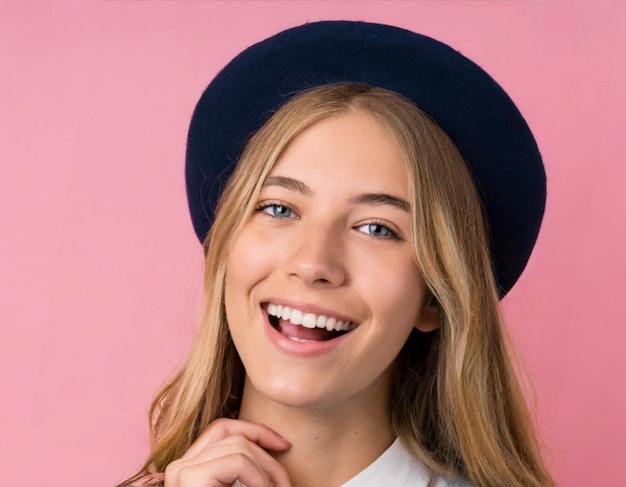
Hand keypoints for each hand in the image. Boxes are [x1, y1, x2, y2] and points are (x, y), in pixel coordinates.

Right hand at [164, 418, 291, 486]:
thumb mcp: (238, 484)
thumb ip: (245, 467)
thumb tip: (279, 443)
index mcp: (190, 467)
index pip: (222, 429)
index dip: (255, 431)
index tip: (284, 445)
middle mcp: (180, 465)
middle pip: (233, 436)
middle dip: (267, 457)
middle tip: (287, 484)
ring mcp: (181, 470)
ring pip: (238, 446)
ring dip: (266, 472)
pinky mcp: (188, 476)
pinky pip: (237, 461)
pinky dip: (258, 479)